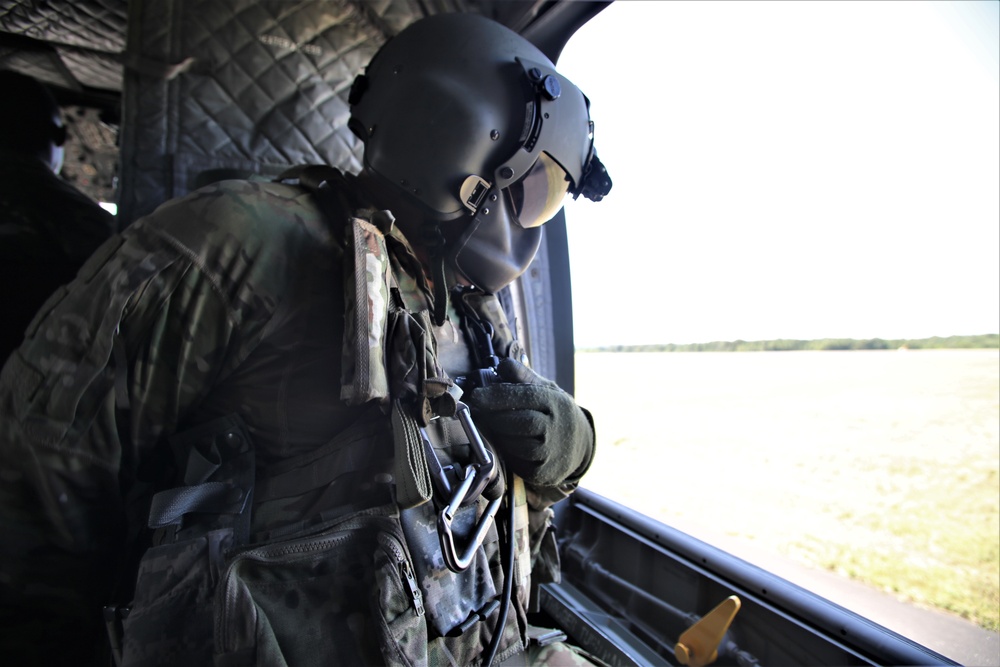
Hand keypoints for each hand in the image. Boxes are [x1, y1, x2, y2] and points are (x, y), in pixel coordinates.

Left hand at [463, 358, 593, 486]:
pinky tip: (505, 441)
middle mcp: (557, 428)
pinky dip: (506, 451)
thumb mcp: (546, 389)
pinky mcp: (542, 472)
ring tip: (493, 425)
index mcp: (557, 402)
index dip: (498, 395)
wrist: (580, 445)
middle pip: (522, 422)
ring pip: (517, 443)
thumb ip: (523, 377)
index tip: (477, 395)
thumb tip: (502, 365)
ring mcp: (551, 452)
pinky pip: (517, 461)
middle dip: (495, 416)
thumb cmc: (555, 412)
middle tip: (479, 411)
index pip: (526, 396)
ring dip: (499, 434)